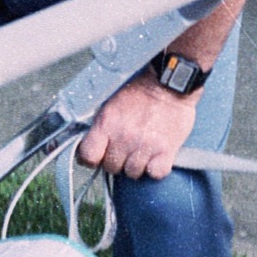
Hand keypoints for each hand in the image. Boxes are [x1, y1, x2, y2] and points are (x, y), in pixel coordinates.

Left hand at [75, 75, 197, 179]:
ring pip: (133, 173)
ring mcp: (144, 145)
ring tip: (142, 151)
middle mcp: (123, 137)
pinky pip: (155, 174)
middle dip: (117, 161)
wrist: (169, 82)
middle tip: (126, 149)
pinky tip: (156, 157)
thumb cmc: (140, 91)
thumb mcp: (111, 104)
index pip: (88, 156)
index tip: (98, 156)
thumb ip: (101, 127)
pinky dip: (156, 169)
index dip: (91, 159)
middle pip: (111, 168)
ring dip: (137, 165)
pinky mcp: (166, 150)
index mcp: (106, 123)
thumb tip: (93, 148)